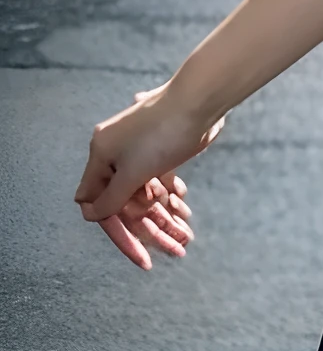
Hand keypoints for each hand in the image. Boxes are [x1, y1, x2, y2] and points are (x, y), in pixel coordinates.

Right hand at [75, 84, 222, 270]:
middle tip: (176, 249)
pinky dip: (171, 194)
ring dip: (164, 215)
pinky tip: (184, 208)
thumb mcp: (133, 173)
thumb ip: (111, 198)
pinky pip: (160, 179)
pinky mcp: (163, 147)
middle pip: (126, 200)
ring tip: (186, 236)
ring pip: (146, 191)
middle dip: (149, 226)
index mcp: (101, 155)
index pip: (96, 202)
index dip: (116, 228)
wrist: (202, 98)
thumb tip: (92, 215)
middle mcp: (117, 152)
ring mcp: (141, 149)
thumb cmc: (164, 133)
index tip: (139, 251)